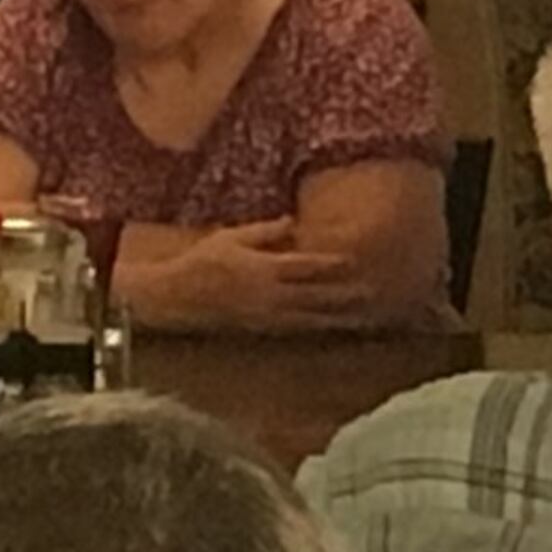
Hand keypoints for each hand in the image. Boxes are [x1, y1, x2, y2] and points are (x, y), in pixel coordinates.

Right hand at [170, 218, 360, 324]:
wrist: (178, 296)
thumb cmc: (202, 261)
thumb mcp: (231, 236)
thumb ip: (264, 231)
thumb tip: (292, 221)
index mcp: (264, 268)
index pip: (306, 266)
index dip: (331, 264)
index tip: (353, 260)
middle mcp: (271, 295)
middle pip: (316, 295)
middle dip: (344, 294)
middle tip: (373, 292)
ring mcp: (267, 316)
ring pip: (311, 317)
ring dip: (337, 317)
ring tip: (362, 316)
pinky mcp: (262, 329)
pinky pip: (296, 329)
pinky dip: (317, 327)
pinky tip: (330, 326)